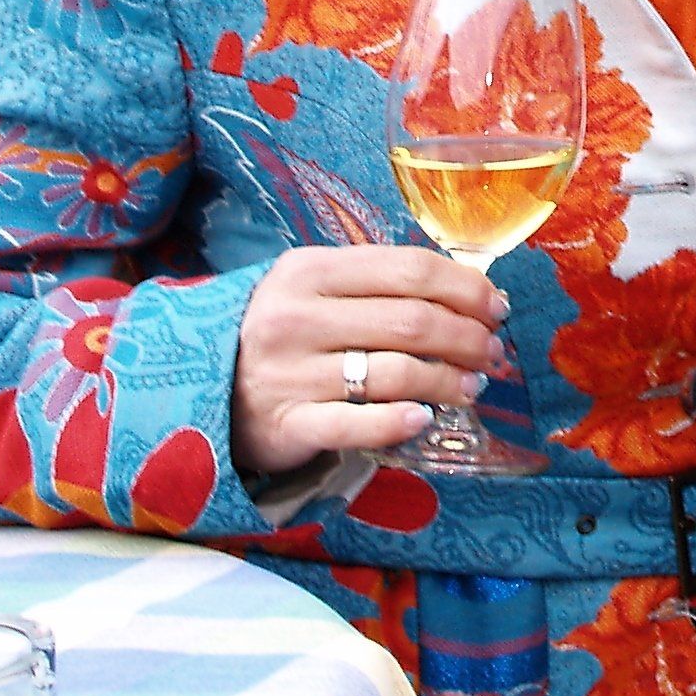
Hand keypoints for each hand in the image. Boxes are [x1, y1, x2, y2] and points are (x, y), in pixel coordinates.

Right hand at [232, 246, 507, 476]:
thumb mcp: (311, 288)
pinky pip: (357, 424)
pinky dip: (400, 422)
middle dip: (467, 337)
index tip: (496, 306)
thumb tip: (466, 292)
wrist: (198, 386)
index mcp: (309, 270)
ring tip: (472, 385)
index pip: (408, 270)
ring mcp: (290, 373)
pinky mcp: (287, 426)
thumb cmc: (277, 332)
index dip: (465, 288)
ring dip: (447, 380)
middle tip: (492, 351)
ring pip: (395, 373)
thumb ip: (375, 283)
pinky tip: (425, 419)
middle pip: (411, 322)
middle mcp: (297, 317)